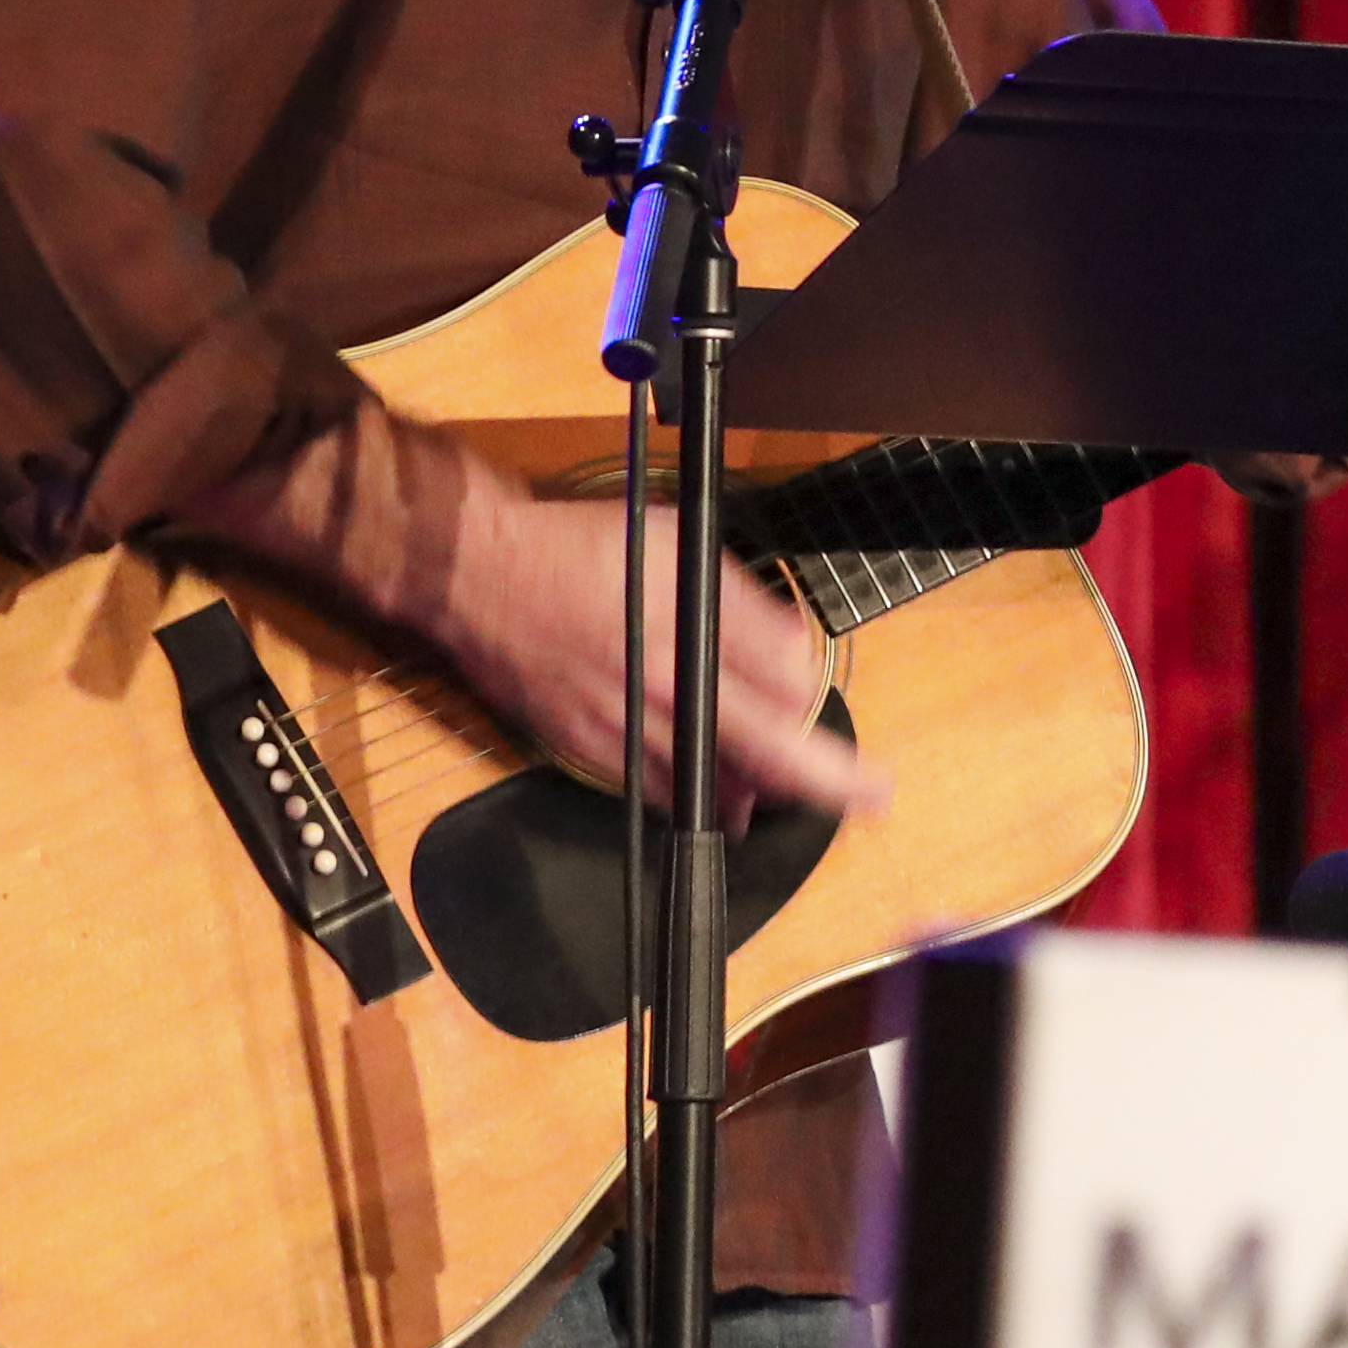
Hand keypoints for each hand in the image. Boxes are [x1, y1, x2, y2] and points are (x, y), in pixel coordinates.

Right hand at [197, 412, 885, 817]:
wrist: (479, 574)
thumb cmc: (579, 548)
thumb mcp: (680, 547)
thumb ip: (743, 608)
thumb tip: (794, 656)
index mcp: (688, 640)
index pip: (785, 696)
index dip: (824, 721)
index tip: (859, 747)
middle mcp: (660, 694)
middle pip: (761, 756)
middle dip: (823, 784)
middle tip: (868, 800)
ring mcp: (620, 730)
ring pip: (707, 787)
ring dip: (756, 793)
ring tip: (792, 797)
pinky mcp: (584, 748)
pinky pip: (653, 791)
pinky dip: (693, 793)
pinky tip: (720, 794)